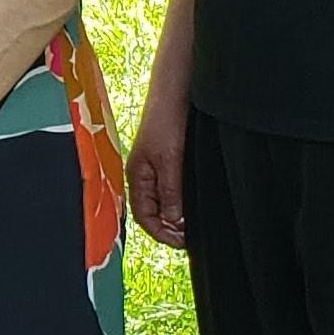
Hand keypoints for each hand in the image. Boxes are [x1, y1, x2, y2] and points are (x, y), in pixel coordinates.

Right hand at [127, 85, 187, 250]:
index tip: (182, 242)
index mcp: (137, 176)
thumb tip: (174, 220)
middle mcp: (144, 175)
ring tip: (195, 223)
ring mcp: (156, 168)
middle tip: (192, 236)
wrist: (175, 91)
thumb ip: (170, 191)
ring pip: (164, 203)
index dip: (161, 233)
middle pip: (152, 212)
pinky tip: (195, 203)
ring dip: (177, 216)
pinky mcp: (169, 161)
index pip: (143, 216)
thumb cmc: (166, 121)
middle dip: (169, 228)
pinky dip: (181, 202)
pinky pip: (172, 190)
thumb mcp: (169, 160)